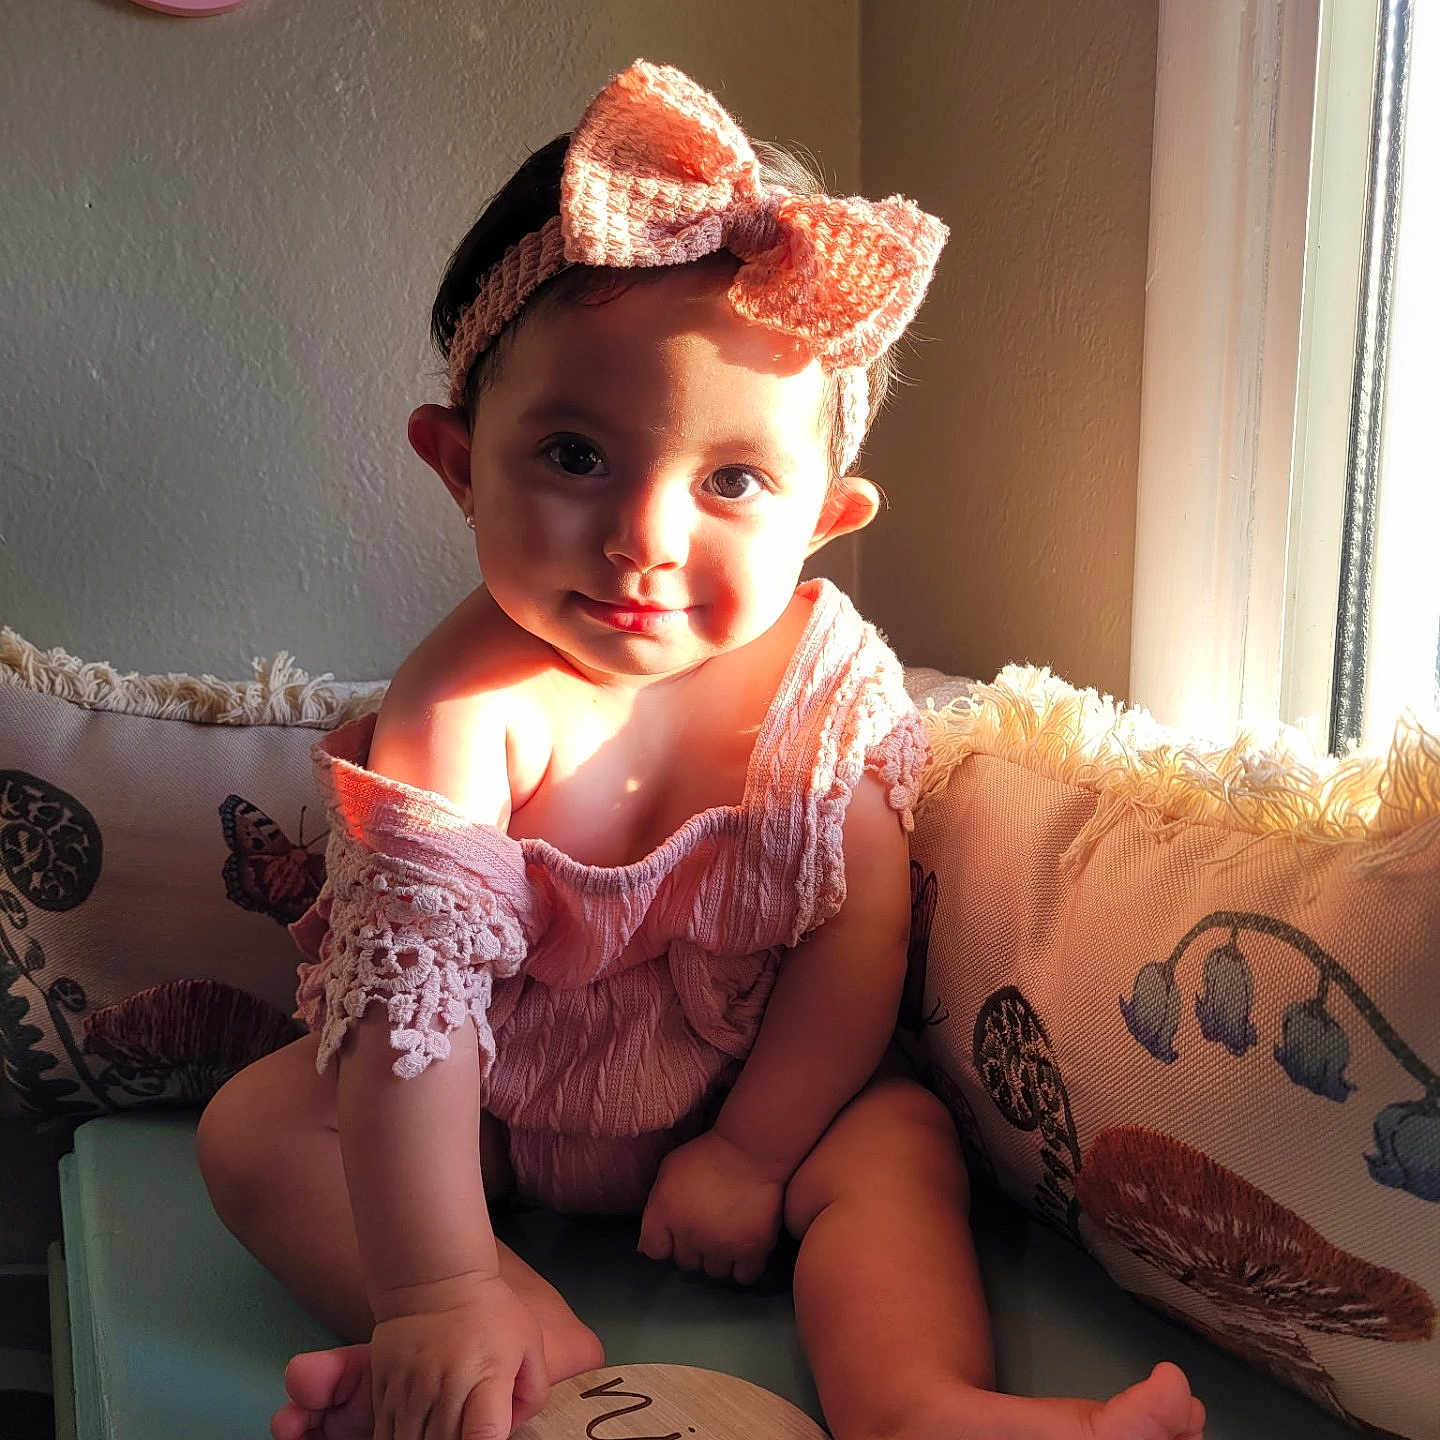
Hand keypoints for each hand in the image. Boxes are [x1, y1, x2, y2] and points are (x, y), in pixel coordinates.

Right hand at [369, 1274, 548, 1439]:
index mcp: (487, 1376)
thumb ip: (531, 1392)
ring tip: (441, 1427)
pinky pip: (385, 1433)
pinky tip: (416, 1429)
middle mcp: (446, 1385)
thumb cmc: (487, 1311)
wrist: (435, 1278)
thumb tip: (511, 1431)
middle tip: (465, 1427)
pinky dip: (402, 1438)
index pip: (484, 1434)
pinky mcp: (384, 1386)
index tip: (487, 1439)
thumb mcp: (529, 1343)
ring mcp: (411, 1388)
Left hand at [638, 1129, 786, 1285]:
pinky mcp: (752, 1250)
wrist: (751, 1150)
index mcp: (665, 1214)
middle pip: (685, 1263)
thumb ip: (656, 1206)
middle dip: (693, 1248)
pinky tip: (745, 1249)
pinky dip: (744, 1266)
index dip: (665, 1242)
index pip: (654, 1250)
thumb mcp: (670, 1169)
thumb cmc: (708, 1153)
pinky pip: (744, 1276)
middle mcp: (690, 1236)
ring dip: (718, 1258)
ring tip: (727, 1236)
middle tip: (706, 1228)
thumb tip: (646, 1244)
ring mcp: (721, 1246)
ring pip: (714, 1272)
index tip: (677, 1232)